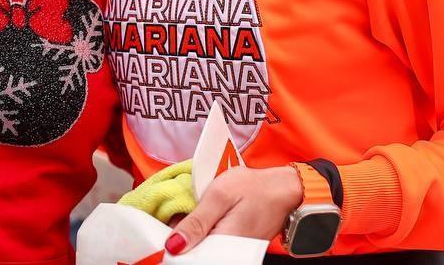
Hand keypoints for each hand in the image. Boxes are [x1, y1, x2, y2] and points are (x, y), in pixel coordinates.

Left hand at [165, 165, 302, 254]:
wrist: (284, 189)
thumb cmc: (254, 187)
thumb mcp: (220, 196)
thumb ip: (196, 222)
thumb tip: (173, 246)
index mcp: (224, 243)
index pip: (189, 255)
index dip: (172, 244)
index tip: (160, 232)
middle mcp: (230, 254)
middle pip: (196, 254)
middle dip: (181, 239)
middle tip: (173, 219)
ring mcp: (234, 252)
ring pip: (203, 250)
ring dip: (191, 236)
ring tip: (185, 219)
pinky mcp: (236, 247)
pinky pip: (213, 246)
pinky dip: (202, 235)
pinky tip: (198, 223)